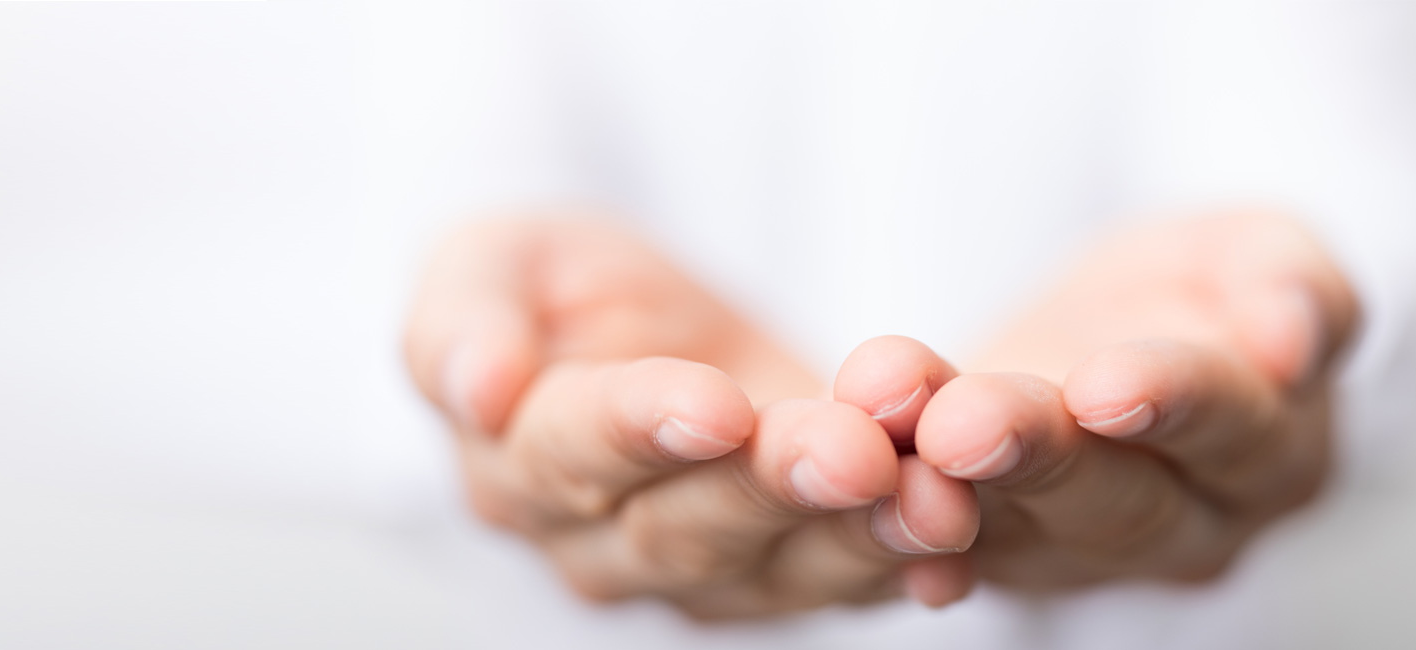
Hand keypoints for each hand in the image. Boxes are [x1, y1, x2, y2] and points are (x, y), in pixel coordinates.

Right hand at [402, 216, 978, 617]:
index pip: (574, 453)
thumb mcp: (488, 260)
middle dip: (774, 489)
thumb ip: (461, 318)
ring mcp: (707, 569)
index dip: (643, 430)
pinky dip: (906, 567)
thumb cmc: (550, 286)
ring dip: (857, 537)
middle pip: (689, 525)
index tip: (715, 403)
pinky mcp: (794, 564)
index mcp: (519, 463)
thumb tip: (478, 389)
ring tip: (928, 498)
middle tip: (851, 451)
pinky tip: (954, 552)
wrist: (641, 325)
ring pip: (781, 566)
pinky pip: (850, 576)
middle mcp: (606, 543)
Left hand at [852, 212, 1358, 588]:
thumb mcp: (1259, 252)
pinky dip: (900, 534)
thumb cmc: (1206, 296)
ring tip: (895, 429)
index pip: (1231, 430)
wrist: (1122, 341)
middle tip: (968, 423)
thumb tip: (1293, 338)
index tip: (1106, 384)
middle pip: (1119, 499)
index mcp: (1270, 447)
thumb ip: (1291, 283)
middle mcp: (1186, 525)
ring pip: (1020, 526)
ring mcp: (1084, 556)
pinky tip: (863, 505)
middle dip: (1040, 458)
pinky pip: (948, 551)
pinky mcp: (998, 556)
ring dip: (951, 489)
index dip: (1174, 405)